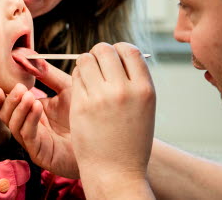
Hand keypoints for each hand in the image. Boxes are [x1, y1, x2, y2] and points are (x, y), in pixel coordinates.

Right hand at [0, 61, 78, 177]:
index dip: (0, 96)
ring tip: (28, 95)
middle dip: (9, 101)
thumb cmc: (85, 114)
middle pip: (6, 115)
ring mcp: (33, 141)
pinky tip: (37, 107)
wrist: (101, 139)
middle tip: (19, 88)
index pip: (8, 104)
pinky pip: (28, 136)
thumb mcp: (66, 88)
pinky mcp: (40, 152)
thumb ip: (49, 74)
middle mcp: (29, 126)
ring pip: (14, 126)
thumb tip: (31, 57)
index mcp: (32, 111)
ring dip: (18, 109)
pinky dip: (29, 120)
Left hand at [70, 42, 155, 197]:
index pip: (129, 50)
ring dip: (85, 64)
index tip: (114, 59)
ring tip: (89, 78)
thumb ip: (134, 80)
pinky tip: (83, 91)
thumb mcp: (144, 107)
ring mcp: (101, 97)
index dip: (118, 50)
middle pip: (105, 50)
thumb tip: (119, 53)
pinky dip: (78, 79)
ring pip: (86, 59)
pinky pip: (76, 77)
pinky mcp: (81, 105)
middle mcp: (124, 90)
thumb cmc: (131, 139)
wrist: (117, 171)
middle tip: (97, 66)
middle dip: (99, 54)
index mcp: (145, 89)